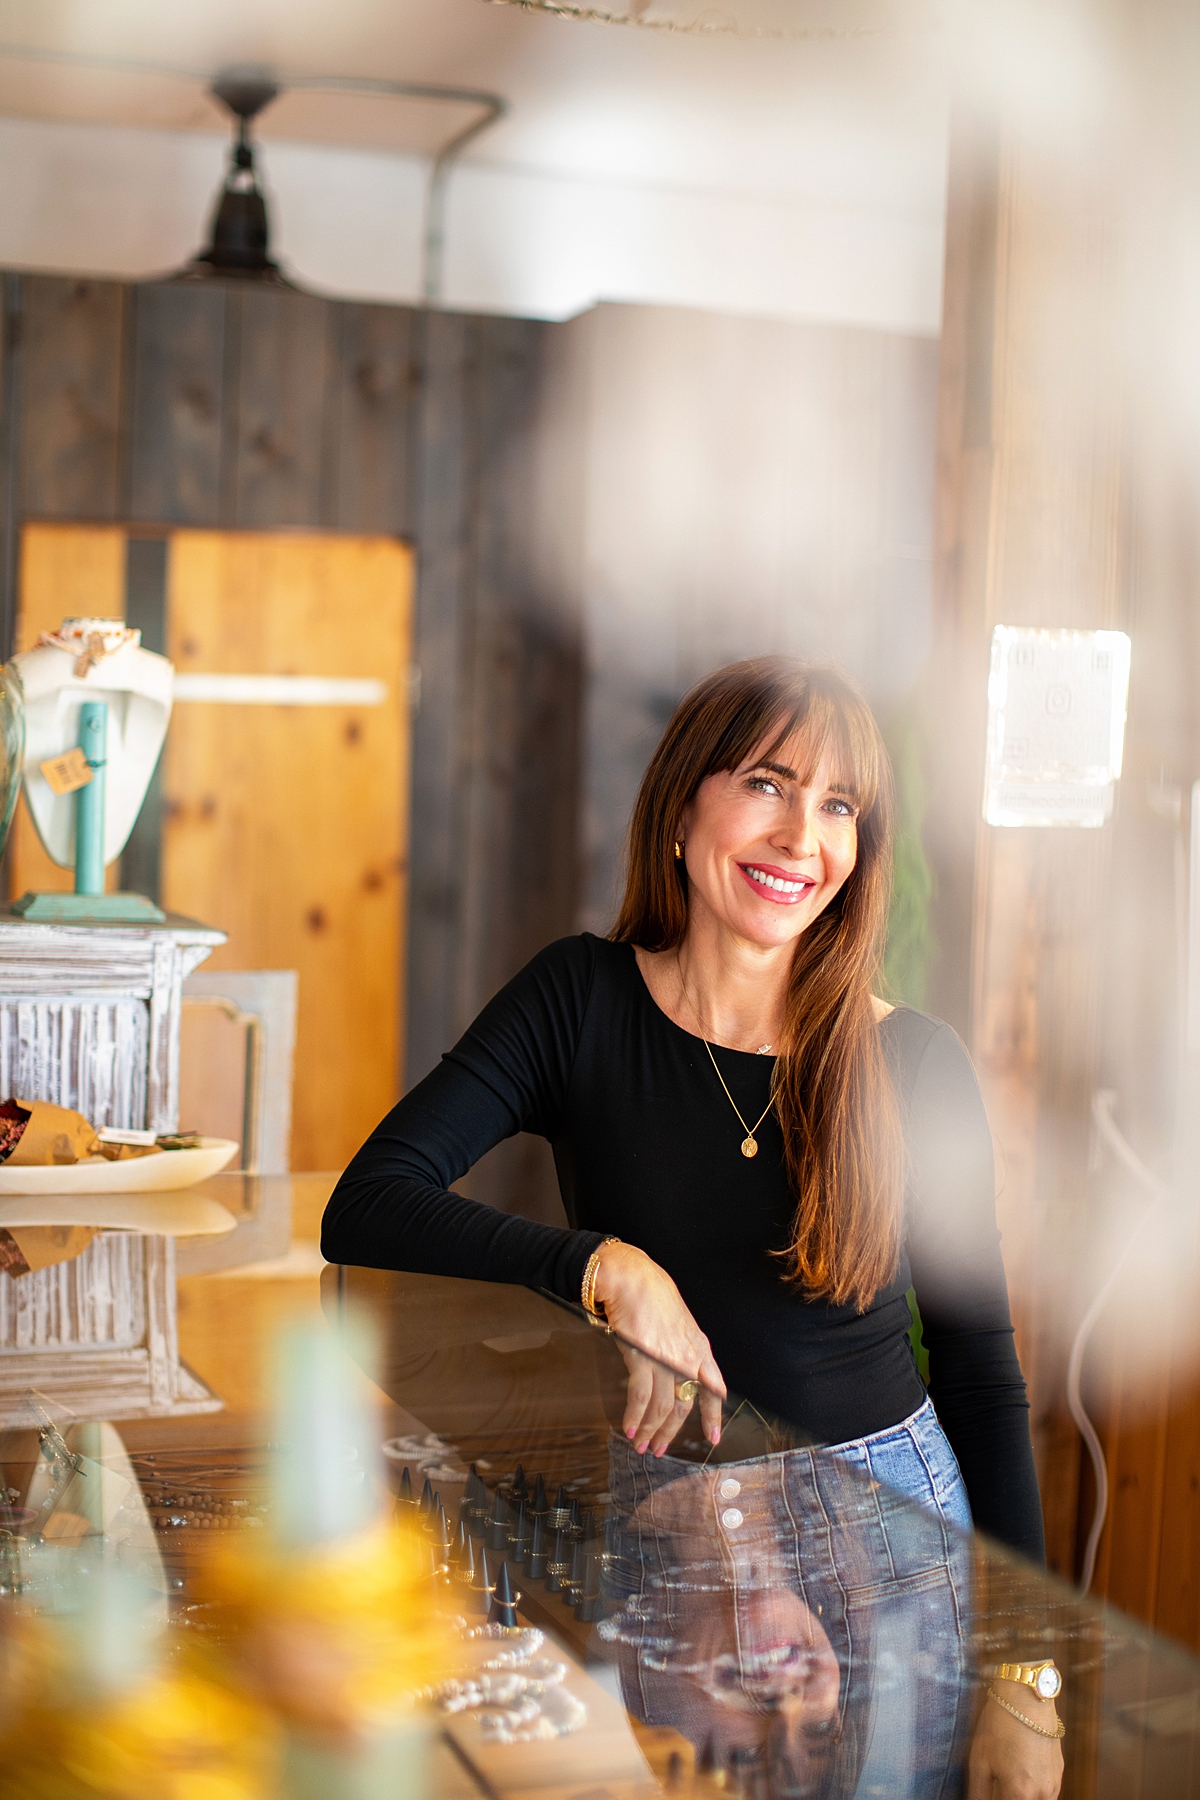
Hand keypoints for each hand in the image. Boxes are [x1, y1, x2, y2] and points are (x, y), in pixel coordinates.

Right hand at [591, 1241, 725, 1454]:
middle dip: (671, 1432)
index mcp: (699, 1348)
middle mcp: (687, 1357)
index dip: (713, 1415)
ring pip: (663, 1408)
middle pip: (685, 1405)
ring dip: (650, 1430)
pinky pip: (641, 1398)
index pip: (714, 1389)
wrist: (631, 1277)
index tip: (713, 1436)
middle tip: (660, 1449)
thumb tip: (676, 1369)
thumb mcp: (680, 1321)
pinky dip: (634, 1417)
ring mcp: (666, 1359)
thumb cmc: (651, 1293)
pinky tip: (629, 1428)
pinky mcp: (642, 1358)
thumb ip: (683, 1347)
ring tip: (641, 1445)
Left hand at [968, 1682, 1063, 1799]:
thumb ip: (978, 1792)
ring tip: (1006, 1781)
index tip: (987, 1792)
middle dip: (1006, 1798)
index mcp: (1019, 1793)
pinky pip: (1047, 1793)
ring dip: (1021, 1797)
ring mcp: (1054, 1783)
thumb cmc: (1000, 1723)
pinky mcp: (1059, 1772)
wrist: (1027, 1695)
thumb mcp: (979, 1759)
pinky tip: (1019, 1774)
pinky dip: (1033, 1791)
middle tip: (995, 1787)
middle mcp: (1041, 1794)